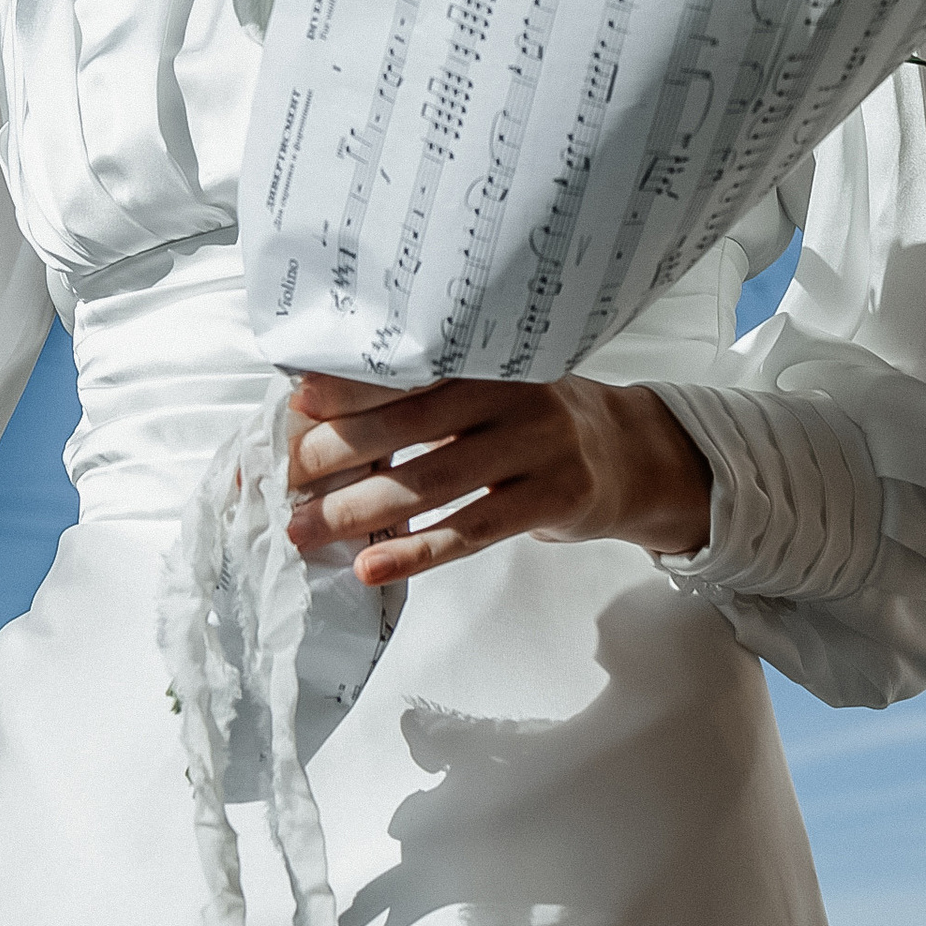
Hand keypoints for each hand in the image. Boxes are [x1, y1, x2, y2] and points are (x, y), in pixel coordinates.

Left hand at [286, 372, 711, 589]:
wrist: (637, 455)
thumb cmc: (541, 425)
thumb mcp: (498, 391)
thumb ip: (433, 398)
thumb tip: (330, 418)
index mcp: (491, 358)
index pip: (410, 367)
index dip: (351, 385)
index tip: (296, 403)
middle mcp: (513, 394)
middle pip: (412, 421)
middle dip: (341, 451)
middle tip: (288, 478)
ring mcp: (537, 447)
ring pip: (434, 481)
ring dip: (361, 510)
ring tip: (307, 532)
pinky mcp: (553, 500)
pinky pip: (472, 530)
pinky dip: (417, 552)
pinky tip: (372, 567)